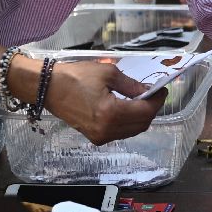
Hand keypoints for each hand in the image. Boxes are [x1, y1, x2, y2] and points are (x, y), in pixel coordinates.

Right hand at [39, 60, 162, 144]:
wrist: (48, 87)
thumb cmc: (75, 76)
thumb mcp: (108, 73)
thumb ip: (131, 85)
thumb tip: (148, 91)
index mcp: (111, 113)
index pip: (145, 112)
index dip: (157, 101)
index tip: (162, 90)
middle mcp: (107, 130)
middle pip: (141, 124)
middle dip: (151, 109)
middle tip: (153, 94)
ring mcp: (100, 137)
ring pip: (132, 131)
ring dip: (141, 117)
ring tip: (141, 100)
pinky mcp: (94, 138)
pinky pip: (120, 133)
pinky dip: (128, 122)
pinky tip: (127, 108)